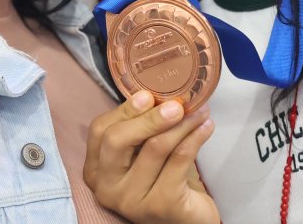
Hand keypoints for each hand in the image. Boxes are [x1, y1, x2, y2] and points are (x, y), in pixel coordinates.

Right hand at [84, 92, 218, 223]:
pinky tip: (206, 127)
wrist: (185, 220)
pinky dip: (195, 138)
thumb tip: (156, 92)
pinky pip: (179, 160)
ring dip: (181, 124)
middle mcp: (107, 188)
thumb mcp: (142, 156)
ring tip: (199, 111)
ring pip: (155, 147)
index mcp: (96, 171)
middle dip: (149, 117)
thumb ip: (140, 129)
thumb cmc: (162, 181)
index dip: (124, 110)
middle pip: (118, 140)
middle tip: (177, 105)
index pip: (100, 131)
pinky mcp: (161, 206)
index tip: (148, 95)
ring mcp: (132, 200)